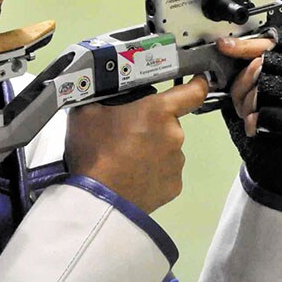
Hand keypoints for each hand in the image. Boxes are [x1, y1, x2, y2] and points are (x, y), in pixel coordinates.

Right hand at [64, 75, 208, 212]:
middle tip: (124, 134)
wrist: (98, 200)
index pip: (193, 91)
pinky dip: (152, 172)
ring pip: (166, 148)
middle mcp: (174, 135)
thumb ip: (101, 96)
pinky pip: (165, 172)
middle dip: (151, 125)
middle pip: (168, 122)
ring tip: (124, 159)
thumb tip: (102, 90)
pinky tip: (131, 175)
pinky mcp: (174, 186)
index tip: (196, 81)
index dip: (197, 83)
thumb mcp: (85, 113)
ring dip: (151, 149)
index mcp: (158, 111)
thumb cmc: (94, 154)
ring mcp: (176, 163)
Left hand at [217, 31, 281, 199]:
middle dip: (242, 81)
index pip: (275, 43)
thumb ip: (246, 82)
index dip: (246, 43)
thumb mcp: (258, 102)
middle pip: (266, 61)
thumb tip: (219, 65)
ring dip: (247, 102)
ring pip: (269, 83)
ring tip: (247, 117)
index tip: (224, 46)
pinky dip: (255, 121)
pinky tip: (252, 129)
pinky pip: (273, 113)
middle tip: (237, 102)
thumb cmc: (276, 138)